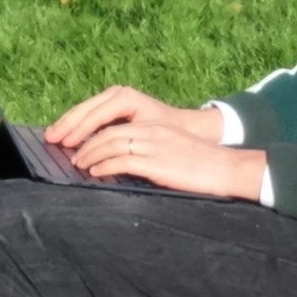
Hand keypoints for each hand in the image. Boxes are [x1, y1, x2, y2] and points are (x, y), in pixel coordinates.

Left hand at [49, 88, 269, 196]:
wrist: (228, 169)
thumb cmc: (203, 166)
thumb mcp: (173, 151)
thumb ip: (150, 152)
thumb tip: (124, 164)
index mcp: (154, 126)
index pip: (114, 124)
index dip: (91, 132)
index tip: (76, 142)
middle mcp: (151, 131)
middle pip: (106, 131)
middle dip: (83, 142)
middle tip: (69, 153)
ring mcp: (154, 145)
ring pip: (110, 144)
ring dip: (90, 155)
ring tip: (78, 164)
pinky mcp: (157, 163)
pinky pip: (122, 161)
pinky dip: (104, 167)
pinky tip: (96, 173)